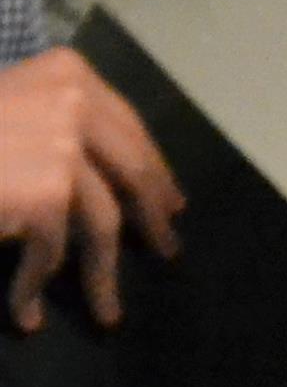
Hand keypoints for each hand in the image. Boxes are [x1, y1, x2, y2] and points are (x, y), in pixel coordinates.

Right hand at [0, 47, 180, 331]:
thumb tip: (117, 178)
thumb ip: (57, 122)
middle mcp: (75, 103)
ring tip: (107, 312)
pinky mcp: (45, 195)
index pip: (128, 129)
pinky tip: (26, 313)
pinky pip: (51, 253)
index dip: (153, 170)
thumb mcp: (9, 108)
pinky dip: (34, 287)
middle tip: (167, 250)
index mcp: (68, 73)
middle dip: (151, 218)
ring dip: (103, 275)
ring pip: (103, 224)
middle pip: (132, 172)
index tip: (171, 202)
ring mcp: (63, 149)